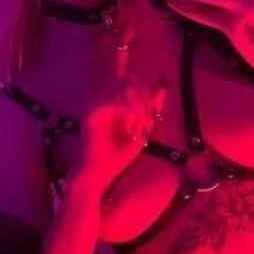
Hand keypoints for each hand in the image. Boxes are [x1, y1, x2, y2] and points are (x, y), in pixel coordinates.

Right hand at [74, 59, 168, 192]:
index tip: (151, 121)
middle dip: (145, 100)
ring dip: (138, 108)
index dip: (148, 96)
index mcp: (112, 99)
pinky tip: (130, 131)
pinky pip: (115, 100)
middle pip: (130, 79)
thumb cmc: (118, 155)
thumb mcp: (142, 129)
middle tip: (147, 124)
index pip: (133, 80)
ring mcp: (95, 102)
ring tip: (139, 129)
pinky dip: (129, 114)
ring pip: (124, 87)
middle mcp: (102, 97)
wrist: (100, 174)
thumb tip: (162, 87)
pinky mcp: (91, 112)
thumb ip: (151, 108)